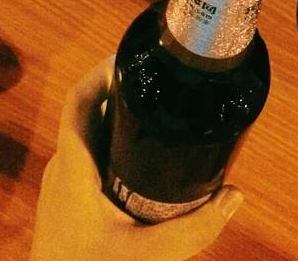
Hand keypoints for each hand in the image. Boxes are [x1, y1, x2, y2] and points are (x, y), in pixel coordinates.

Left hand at [30, 56, 242, 260]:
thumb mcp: (146, 256)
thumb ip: (194, 229)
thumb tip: (234, 196)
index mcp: (74, 167)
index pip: (78, 101)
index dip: (100, 72)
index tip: (130, 57)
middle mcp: (64, 167)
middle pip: (89, 112)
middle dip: (120, 91)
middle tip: (159, 82)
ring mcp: (64, 183)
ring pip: (90, 134)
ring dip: (118, 117)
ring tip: (157, 110)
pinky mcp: (69, 198)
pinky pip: (92, 155)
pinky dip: (115, 142)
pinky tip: (143, 155)